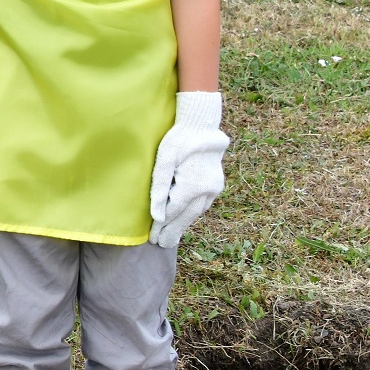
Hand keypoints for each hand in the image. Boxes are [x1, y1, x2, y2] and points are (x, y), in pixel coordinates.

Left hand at [148, 92, 228, 249]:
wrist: (203, 124)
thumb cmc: (178, 139)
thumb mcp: (163, 160)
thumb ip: (159, 188)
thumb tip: (156, 216)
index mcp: (192, 186)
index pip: (173, 213)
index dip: (162, 227)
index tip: (153, 239)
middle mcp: (206, 190)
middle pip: (186, 217)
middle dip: (173, 232)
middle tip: (162, 245)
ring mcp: (214, 187)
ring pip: (196, 212)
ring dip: (183, 223)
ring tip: (171, 236)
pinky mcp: (216, 183)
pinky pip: (202, 204)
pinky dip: (192, 212)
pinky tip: (184, 218)